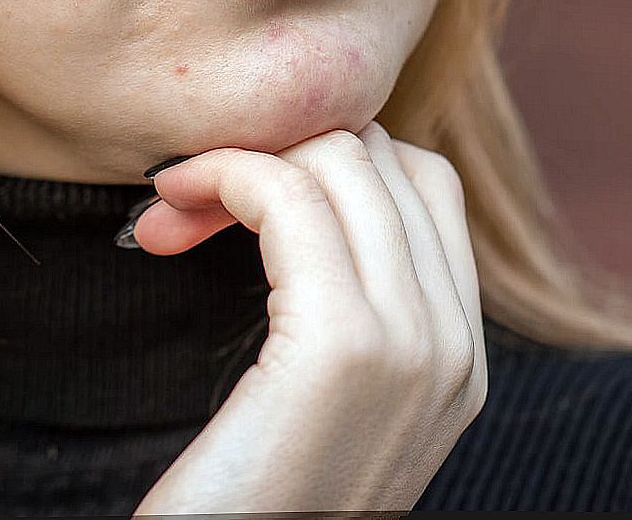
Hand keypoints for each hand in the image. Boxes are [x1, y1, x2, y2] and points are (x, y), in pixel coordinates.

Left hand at [127, 121, 486, 514]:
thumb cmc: (249, 499)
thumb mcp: (321, 402)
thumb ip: (346, 313)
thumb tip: (298, 196)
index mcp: (460, 358)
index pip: (423, 184)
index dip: (328, 161)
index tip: (240, 197)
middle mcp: (457, 346)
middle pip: (384, 158)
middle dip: (280, 147)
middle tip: (188, 198)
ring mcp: (414, 344)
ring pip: (338, 159)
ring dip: (238, 157)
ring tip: (171, 206)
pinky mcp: (344, 345)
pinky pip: (287, 194)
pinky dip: (223, 175)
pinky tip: (171, 213)